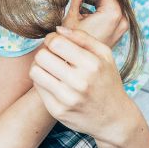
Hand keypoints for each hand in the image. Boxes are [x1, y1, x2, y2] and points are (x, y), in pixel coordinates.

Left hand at [29, 26, 140, 146]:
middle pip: (41, 56)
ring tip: (50, 67)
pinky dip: (43, 81)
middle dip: (45, 52)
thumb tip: (57, 29)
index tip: (55, 43)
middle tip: (52, 55)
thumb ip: (82, 38)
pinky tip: (53, 81)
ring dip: (39, 66)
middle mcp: (79, 82)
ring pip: (35, 71)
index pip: (56, 43)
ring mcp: (67, 99)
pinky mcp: (57, 111)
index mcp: (92, 65)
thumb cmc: (107, 81)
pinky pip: (37, 88)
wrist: (113, 118)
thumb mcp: (105, 55)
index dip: (51, 39)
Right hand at [62, 0, 127, 46]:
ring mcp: (121, 26)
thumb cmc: (71, 43)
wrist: (75, 66)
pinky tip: (83, 8)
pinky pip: (111, 13)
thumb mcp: (72, 14)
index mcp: (113, 13)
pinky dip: (99, 7)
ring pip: (110, 3)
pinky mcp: (117, 31)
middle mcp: (122, 19)